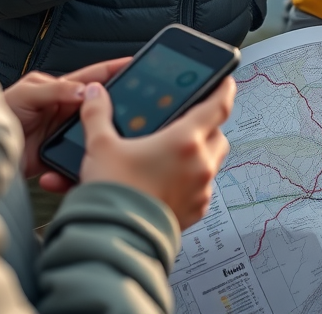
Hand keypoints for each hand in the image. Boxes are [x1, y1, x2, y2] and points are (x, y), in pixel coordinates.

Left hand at [4, 58, 131, 179]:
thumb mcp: (27, 94)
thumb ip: (55, 90)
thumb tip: (85, 92)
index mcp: (60, 89)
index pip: (93, 76)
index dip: (114, 69)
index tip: (135, 63)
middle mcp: (66, 109)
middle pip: (99, 103)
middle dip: (118, 101)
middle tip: (142, 101)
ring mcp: (64, 133)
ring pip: (94, 128)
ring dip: (106, 130)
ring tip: (127, 130)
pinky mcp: (60, 155)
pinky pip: (81, 154)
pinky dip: (90, 155)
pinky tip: (100, 156)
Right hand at [75, 76, 234, 230]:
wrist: (115, 239)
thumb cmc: (114, 193)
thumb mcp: (100, 146)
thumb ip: (98, 115)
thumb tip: (96, 95)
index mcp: (184, 140)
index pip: (218, 106)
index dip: (224, 89)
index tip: (225, 81)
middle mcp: (199, 164)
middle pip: (219, 135)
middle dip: (210, 126)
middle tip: (192, 122)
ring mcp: (200, 190)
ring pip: (214, 162)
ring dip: (202, 153)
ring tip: (178, 152)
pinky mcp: (195, 211)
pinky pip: (204, 188)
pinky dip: (194, 180)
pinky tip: (171, 180)